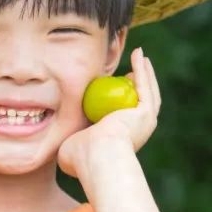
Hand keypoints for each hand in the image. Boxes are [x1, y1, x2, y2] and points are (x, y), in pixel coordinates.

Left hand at [57, 47, 160, 179]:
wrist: (96, 157)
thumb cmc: (80, 158)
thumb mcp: (71, 147)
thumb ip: (70, 140)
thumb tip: (63, 139)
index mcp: (122, 139)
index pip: (123, 115)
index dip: (121, 100)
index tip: (114, 86)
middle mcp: (137, 131)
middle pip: (142, 101)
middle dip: (140, 83)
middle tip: (135, 68)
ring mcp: (144, 121)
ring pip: (147, 91)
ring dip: (145, 72)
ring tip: (141, 56)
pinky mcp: (145, 112)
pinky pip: (144, 85)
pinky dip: (142, 68)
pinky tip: (138, 54)